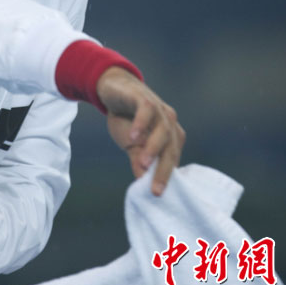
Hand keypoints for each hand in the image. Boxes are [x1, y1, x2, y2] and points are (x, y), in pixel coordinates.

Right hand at [96, 66, 184, 195]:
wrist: (114, 88)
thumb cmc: (126, 118)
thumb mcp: (130, 143)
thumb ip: (138, 159)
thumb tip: (142, 181)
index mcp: (170, 136)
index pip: (171, 160)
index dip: (166, 177)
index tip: (159, 196)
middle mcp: (169, 123)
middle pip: (171, 148)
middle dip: (164, 170)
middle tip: (156, 190)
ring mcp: (159, 109)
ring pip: (162, 130)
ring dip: (153, 148)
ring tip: (143, 164)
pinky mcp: (144, 97)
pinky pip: (147, 111)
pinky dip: (141, 124)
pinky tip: (133, 137)